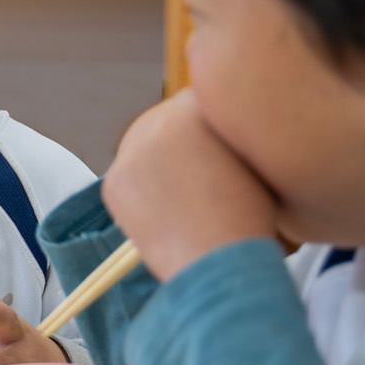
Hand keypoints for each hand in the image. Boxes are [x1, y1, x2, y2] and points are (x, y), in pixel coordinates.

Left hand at [102, 91, 278, 281]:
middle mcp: (156, 122)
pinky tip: (166, 212)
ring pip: (144, 148)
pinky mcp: (112, 183)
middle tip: (199, 170)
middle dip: (181, 140)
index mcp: (194, 108)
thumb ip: (228, 132)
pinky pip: (128, 179)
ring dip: (160, 163)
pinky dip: (142, 192)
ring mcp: (129, 153)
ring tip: (186, 195)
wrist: (221, 263)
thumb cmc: (250, 214)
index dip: (209, 124)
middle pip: (165, 120)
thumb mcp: (252, 157)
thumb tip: (219, 126)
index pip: (196, 101)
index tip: (217, 147)